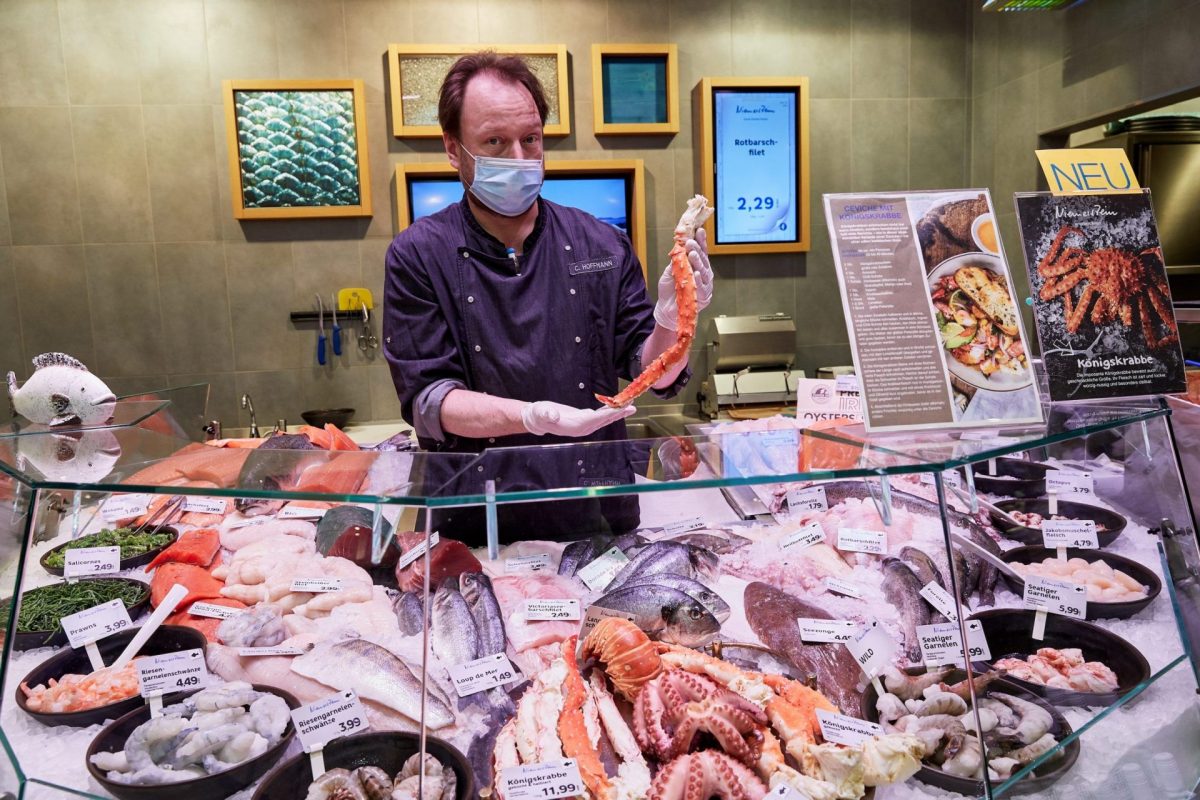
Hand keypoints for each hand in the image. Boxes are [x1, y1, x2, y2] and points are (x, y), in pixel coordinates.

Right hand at [521, 401, 635, 436]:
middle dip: (618, 413)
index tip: (620, 408)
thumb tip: (554, 415)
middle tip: (632, 406)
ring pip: (604, 419)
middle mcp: (583, 428)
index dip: (608, 414)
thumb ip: (547, 414)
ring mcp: (585, 425)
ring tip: (630, 405)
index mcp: (575, 426)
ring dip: (617, 412)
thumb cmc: (539, 414)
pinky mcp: (585, 419)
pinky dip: (610, 410)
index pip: (595, 419)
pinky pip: (601, 416)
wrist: (537, 418)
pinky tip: (618, 406)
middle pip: (604, 420)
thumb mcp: (541, 412)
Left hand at [654, 227, 712, 330]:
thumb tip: (679, 247)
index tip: (698, 231)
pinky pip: (702, 288)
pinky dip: (698, 280)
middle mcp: (703, 275)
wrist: (666, 309)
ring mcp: (705, 286)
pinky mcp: (703, 297)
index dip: (700, 241)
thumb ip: (676, 261)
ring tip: (692, 254)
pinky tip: (696, 273)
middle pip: (703, 260)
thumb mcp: (670, 271)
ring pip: (703, 272)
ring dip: (698, 262)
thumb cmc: (669, 290)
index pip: (700, 252)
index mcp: (696, 266)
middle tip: (690, 242)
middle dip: (697, 250)